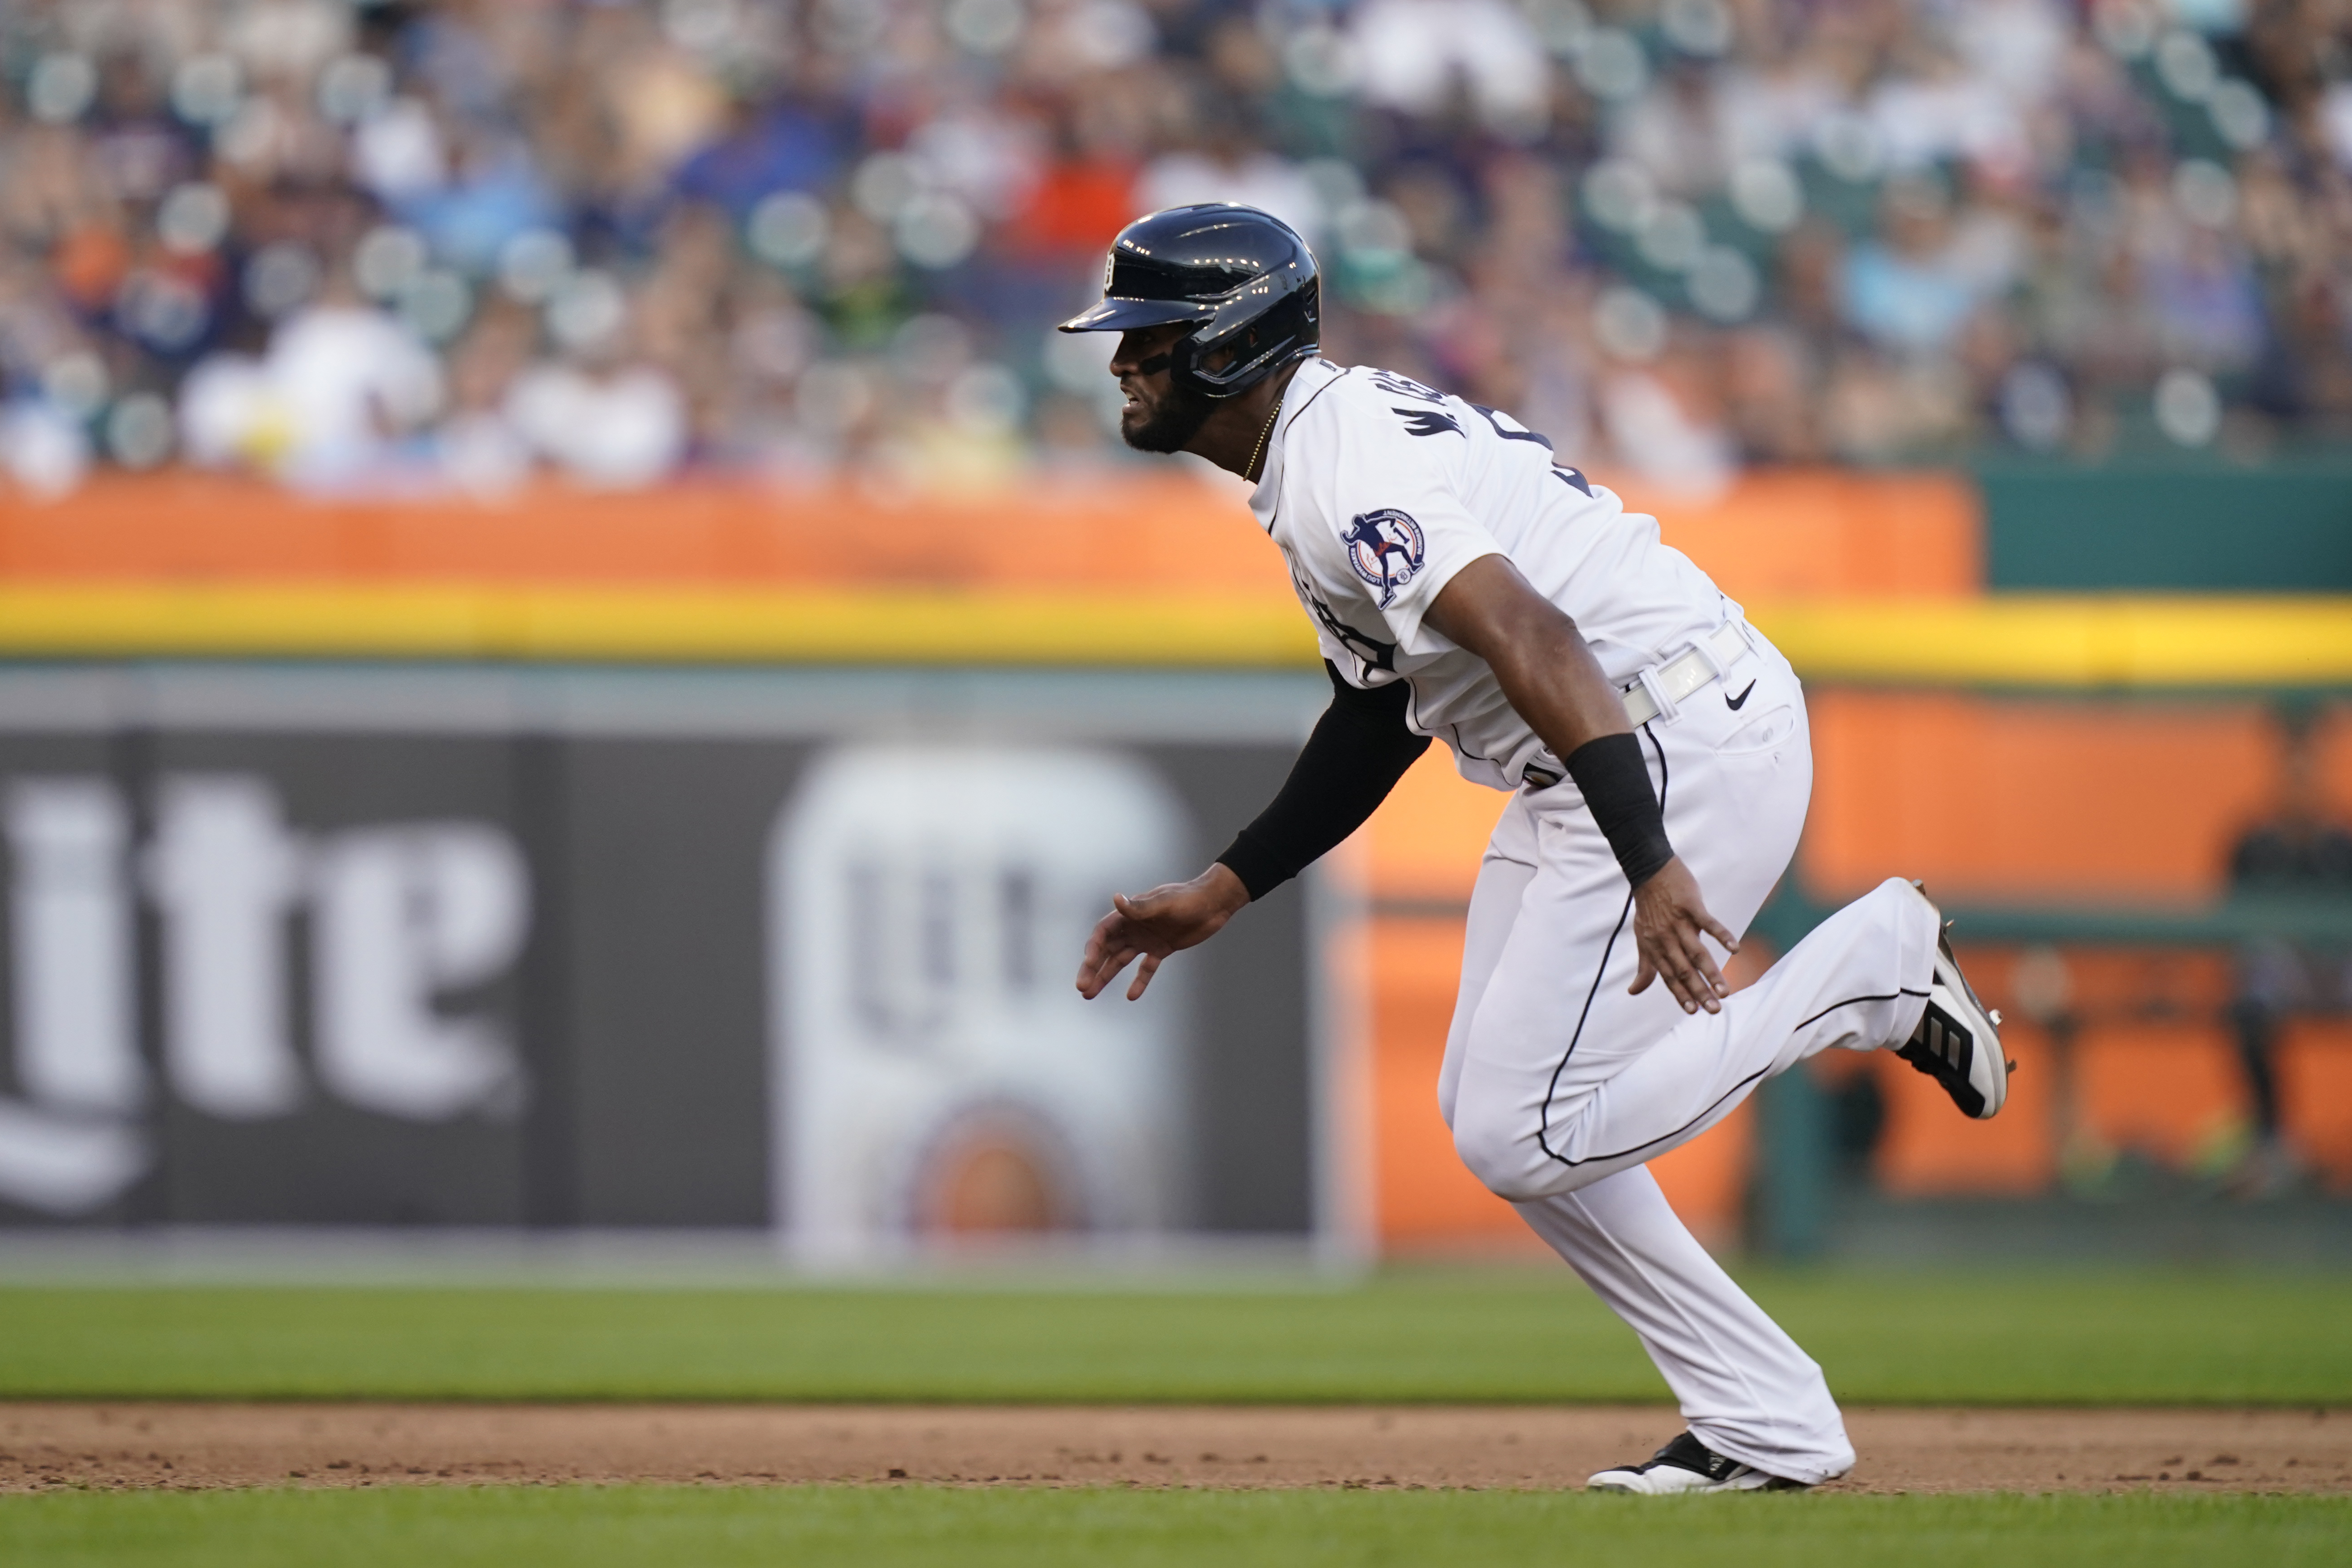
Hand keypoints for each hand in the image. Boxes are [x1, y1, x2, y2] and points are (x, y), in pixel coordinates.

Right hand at [1076, 863, 1249, 1000]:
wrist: (1214, 903)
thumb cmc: (1189, 898)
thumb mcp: (1164, 903)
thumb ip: (1140, 907)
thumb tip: (1116, 898)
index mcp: (1130, 914)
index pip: (1103, 933)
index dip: (1093, 949)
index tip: (1088, 965)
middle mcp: (1134, 927)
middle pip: (1106, 950)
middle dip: (1092, 968)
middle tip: (1081, 987)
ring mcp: (1146, 940)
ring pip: (1120, 961)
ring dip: (1106, 976)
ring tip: (1090, 995)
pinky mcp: (1161, 949)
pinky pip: (1146, 968)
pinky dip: (1139, 982)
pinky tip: (1131, 996)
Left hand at [1628, 856, 1737, 1014]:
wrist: (1649, 872)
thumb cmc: (1649, 909)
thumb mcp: (1642, 939)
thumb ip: (1645, 967)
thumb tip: (1633, 991)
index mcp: (1655, 948)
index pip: (1668, 976)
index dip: (1680, 994)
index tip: (1694, 1011)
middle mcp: (1666, 938)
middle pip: (1684, 969)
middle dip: (1699, 991)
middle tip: (1715, 1009)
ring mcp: (1679, 922)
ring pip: (1697, 952)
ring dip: (1711, 972)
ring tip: (1725, 991)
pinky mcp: (1690, 906)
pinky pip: (1708, 923)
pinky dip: (1722, 935)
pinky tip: (1734, 949)